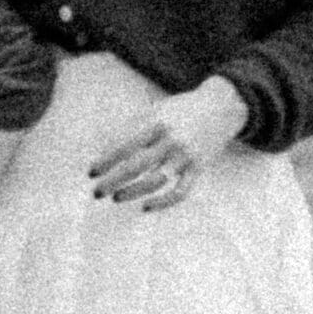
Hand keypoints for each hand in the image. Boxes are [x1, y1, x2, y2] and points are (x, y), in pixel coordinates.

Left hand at [88, 75, 248, 211]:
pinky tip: (145, 207)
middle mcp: (171, 140)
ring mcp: (186, 156)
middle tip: (96, 192)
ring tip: (116, 197)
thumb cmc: (180, 109)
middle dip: (113, 181)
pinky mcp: (199, 169)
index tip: (91, 173)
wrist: (221, 106)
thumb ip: (133, 126)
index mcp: (157, 122)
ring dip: (132, 193)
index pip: (125, 145)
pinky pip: (180, 192)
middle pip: (136, 166)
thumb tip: (104, 147)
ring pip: (155, 181)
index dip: (106, 161)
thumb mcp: (156, 109)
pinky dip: (162, 203)